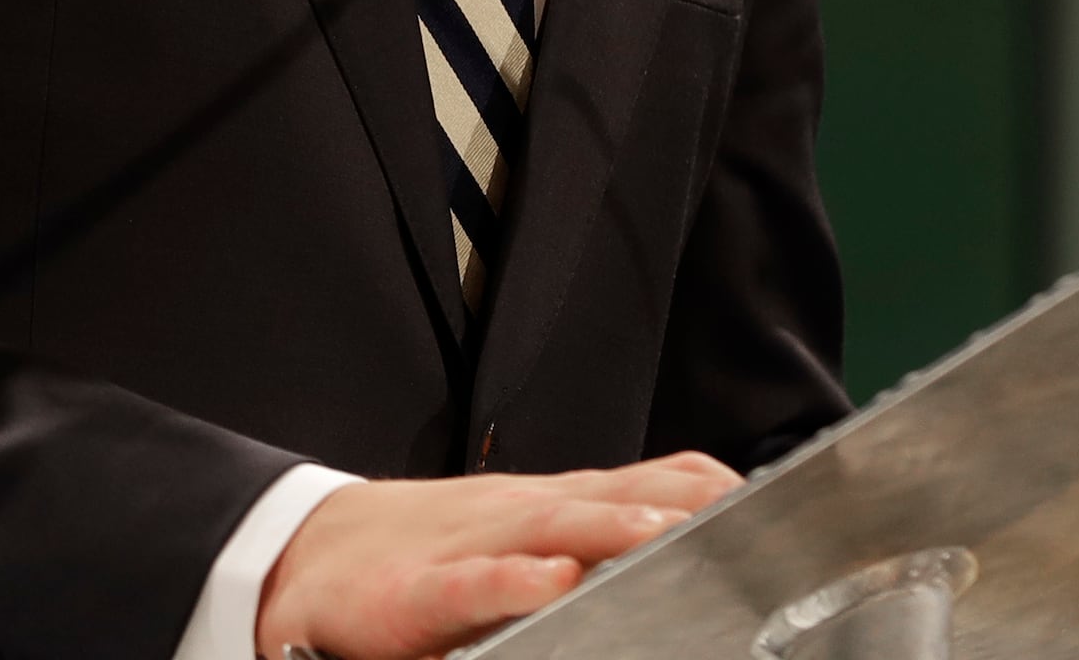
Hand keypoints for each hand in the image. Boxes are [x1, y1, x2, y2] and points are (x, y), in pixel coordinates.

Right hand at [250, 452, 738, 659]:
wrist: (308, 559)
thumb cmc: (425, 556)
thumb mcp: (518, 530)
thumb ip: (595, 524)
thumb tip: (688, 523)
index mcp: (543, 508)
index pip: (633, 484)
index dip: (696, 489)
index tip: (769, 494)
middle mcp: (512, 518)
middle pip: (601, 500)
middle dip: (669, 505)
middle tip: (735, 511)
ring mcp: (463, 549)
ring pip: (542, 532)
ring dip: (605, 530)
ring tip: (662, 536)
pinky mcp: (414, 594)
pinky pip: (466, 586)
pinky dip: (508, 581)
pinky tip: (547, 581)